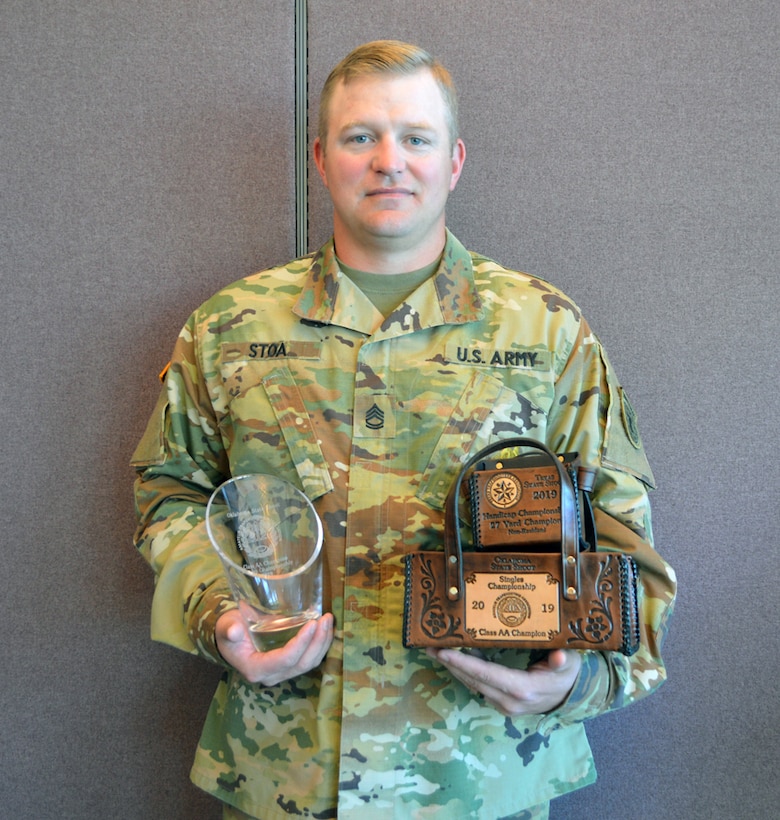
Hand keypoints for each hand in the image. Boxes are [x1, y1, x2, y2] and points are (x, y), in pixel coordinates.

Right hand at [216, 610, 333, 685]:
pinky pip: (310, 660)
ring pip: (309, 664)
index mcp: (255, 668)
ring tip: (328, 620)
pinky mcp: (290, 666)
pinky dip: (320, 644)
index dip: (300, 643)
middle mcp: (271, 675)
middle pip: (301, 664)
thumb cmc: (229, 629)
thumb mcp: (225, 626)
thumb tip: (234, 630)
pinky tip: (326, 628)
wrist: (231, 637)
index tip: (312, 623)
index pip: (284, 660)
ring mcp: (282, 673)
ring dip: (322, 643)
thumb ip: (228, 629)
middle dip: (317, 642)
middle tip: (325, 618)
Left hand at [426, 647, 581, 715]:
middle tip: (429, 646)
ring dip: (454, 668)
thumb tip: (558, 657)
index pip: (487, 674)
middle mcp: (510, 701)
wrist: (570, 696)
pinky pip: (478, 686)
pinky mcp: (501, 703)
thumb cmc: (567, 674)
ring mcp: (504, 705)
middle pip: (474, 680)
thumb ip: (562, 661)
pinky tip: (453, 658)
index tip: (444, 653)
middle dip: (450, 664)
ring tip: (434, 650)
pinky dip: (465, 672)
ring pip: (473, 684)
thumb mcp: (569, 664)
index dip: (464, 664)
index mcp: (524, 690)